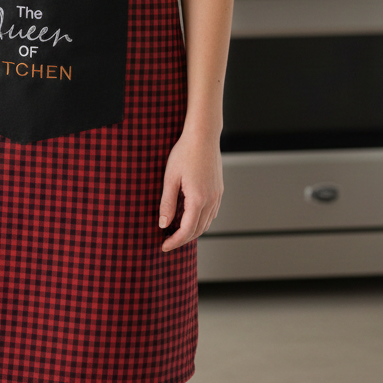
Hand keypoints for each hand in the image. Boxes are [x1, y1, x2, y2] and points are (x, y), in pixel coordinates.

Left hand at [158, 132, 222, 252]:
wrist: (203, 136)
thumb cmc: (185, 153)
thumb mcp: (170, 178)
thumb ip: (167, 203)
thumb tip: (163, 224)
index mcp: (198, 199)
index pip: (186, 230)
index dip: (174, 241)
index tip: (163, 246)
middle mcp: (211, 200)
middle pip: (198, 230)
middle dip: (182, 239)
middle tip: (167, 241)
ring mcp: (217, 196)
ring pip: (206, 223)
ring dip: (192, 231)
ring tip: (176, 231)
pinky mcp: (219, 190)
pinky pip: (211, 213)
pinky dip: (201, 221)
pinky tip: (189, 216)